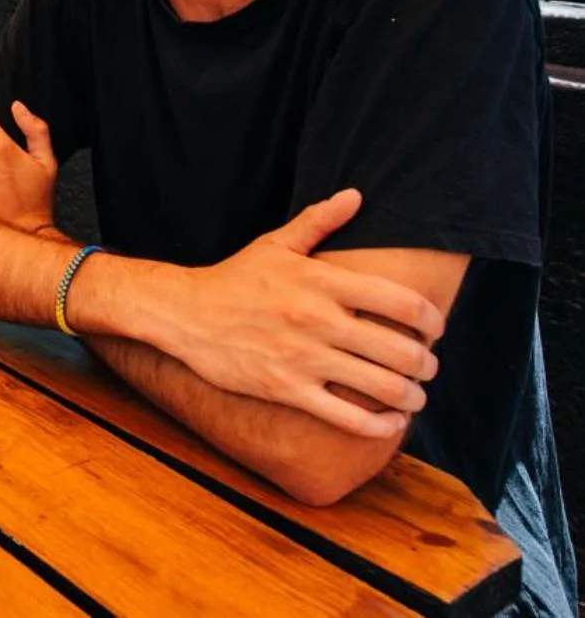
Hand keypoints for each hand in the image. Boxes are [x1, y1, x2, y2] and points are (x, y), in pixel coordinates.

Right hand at [153, 189, 445, 437]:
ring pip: (382, 387)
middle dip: (426, 363)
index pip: (401, 302)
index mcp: (320, 281)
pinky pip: (347, 418)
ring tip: (415, 394)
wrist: (184, 314)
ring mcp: (302, 358)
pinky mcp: (287, 389)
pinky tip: (392, 421)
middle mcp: (317, 319)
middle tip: (428, 365)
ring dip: (412, 396)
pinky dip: (380, 425)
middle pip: (401, 350)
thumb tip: (356, 195)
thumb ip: (319, 220)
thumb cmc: (235, 279)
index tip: (434, 328)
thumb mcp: (276, 244)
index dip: (432, 319)